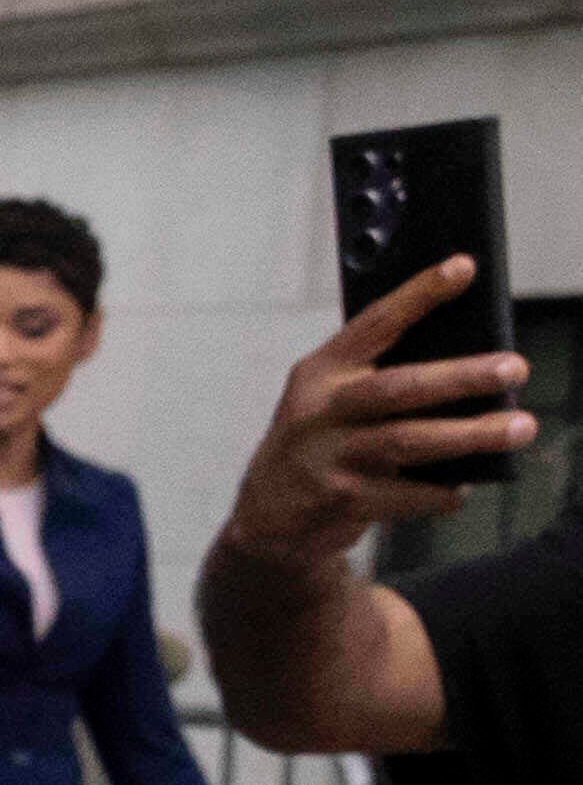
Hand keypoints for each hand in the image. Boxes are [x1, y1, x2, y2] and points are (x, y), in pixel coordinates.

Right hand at [228, 260, 537, 565]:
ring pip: (408, 441)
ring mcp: (329, 457)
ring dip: (469, 434)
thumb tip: (467, 368)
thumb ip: (379, 380)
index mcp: (320, 373)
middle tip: (513, 368)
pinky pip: (404, 495)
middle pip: (399, 387)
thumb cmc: (316, 446)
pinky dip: (439, 493)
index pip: (374, 324)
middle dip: (461, 376)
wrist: (266, 516)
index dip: (419, 295)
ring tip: (517, 428)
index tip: (462, 269)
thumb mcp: (328, 401)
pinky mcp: (341, 500)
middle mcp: (321, 411)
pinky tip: (460, 491)